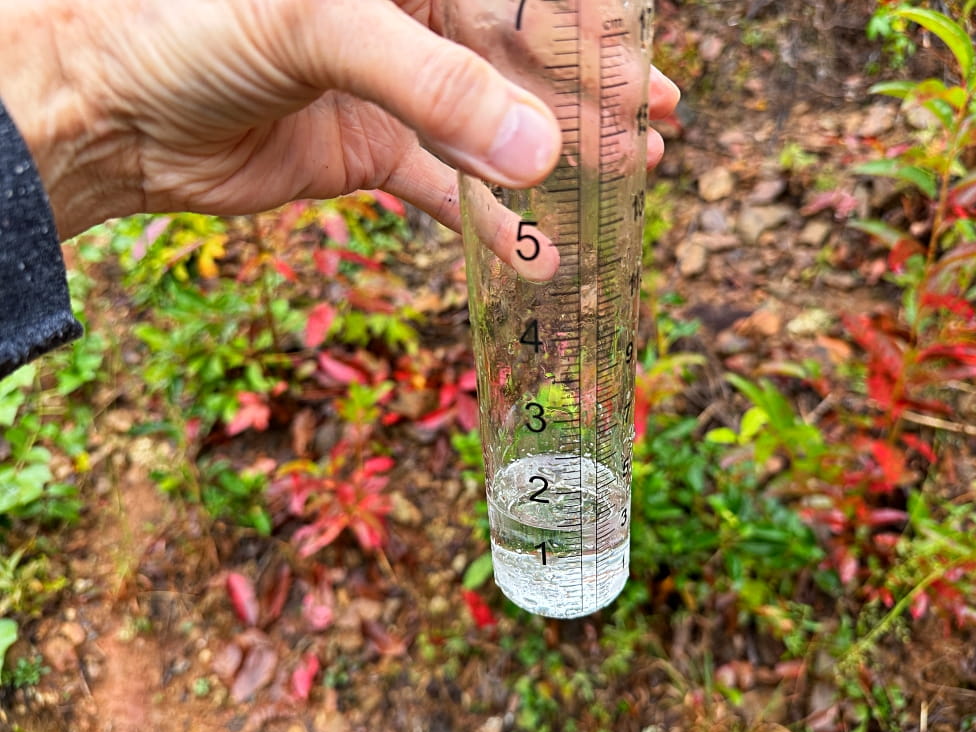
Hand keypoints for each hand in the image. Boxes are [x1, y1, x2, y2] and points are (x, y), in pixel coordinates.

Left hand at [0, 0, 678, 248]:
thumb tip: (543, 154)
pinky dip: (493, 222)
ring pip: (493, 124)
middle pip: (519, 57)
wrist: (106, 109)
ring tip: (626, 176)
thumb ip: (435, 84)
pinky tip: (543, 252)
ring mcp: (387, 87)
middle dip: (589, 96)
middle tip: (657, 130)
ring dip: (557, 156)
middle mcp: (402, 17)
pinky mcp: (367, 152)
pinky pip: (444, 188)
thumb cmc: (186, 25)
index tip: (644, 70)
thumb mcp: (319, 27)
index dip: (588, 30)